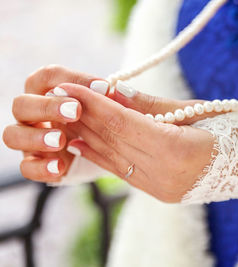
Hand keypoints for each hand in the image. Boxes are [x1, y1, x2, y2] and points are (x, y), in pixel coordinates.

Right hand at [2, 65, 108, 181]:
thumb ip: (109, 97)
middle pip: (21, 103)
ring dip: (36, 137)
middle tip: (76, 111)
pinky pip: (25, 167)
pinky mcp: (34, 163)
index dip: (74, 79)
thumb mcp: (107, 105)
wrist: (102, 148)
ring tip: (61, 140)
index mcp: (47, 90)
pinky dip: (41, 167)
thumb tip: (115, 89)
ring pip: (12, 135)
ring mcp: (28, 139)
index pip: (49, 76)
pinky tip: (60, 166)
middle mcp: (31, 113)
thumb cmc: (100, 118)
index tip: (103, 87)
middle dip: (48, 107)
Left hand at [57, 83, 215, 202]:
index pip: (124, 123)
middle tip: (60, 96)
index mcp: (177, 151)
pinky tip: (82, 142)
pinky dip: (101, 155)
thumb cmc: (233, 132)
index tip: (71, 86)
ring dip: (86, 136)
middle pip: (114, 141)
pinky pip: (122, 172)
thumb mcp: (196, 111)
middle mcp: (165, 175)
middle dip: (84, 116)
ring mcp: (161, 188)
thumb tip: (113, 90)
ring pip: (113, 159)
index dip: (95, 104)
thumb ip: (152, 105)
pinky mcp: (160, 193)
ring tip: (64, 116)